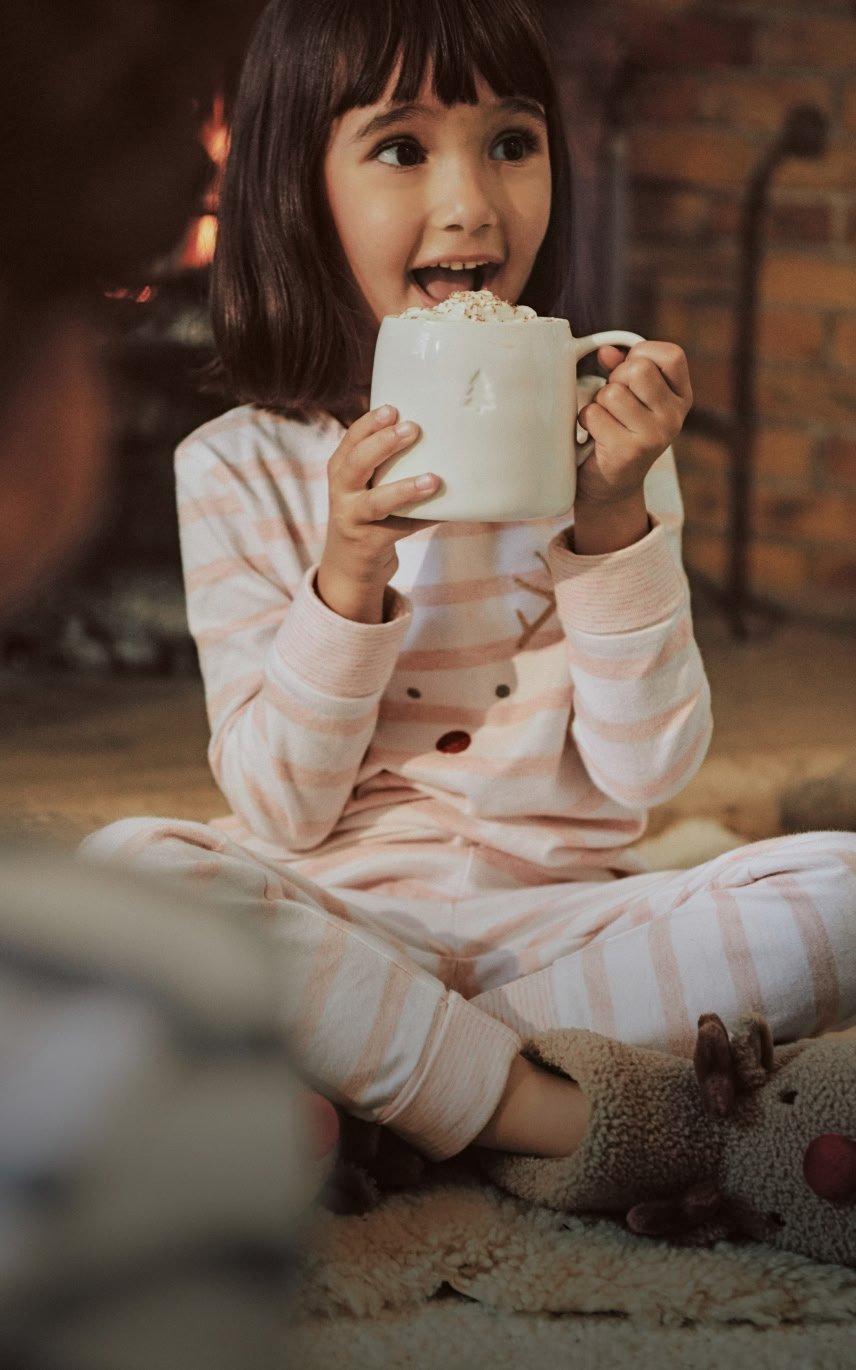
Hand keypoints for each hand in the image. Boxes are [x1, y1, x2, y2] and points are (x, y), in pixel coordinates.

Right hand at [321, 404, 440, 587]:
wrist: (350, 565)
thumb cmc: (369, 514)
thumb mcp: (367, 485)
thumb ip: (388, 464)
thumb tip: (444, 439)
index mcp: (340, 470)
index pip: (351, 440)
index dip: (369, 424)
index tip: (392, 409)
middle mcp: (341, 492)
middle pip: (356, 463)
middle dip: (383, 444)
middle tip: (412, 428)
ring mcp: (353, 519)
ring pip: (376, 502)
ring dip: (405, 489)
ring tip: (433, 479)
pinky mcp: (369, 543)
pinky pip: (399, 529)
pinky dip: (423, 518)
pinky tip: (444, 511)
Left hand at [576, 341, 692, 506]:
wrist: (612, 485)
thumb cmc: (620, 429)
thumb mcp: (630, 394)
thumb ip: (621, 367)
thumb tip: (605, 351)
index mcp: (681, 397)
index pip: (672, 355)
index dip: (644, 353)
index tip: (631, 369)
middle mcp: (674, 417)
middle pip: (639, 369)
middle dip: (616, 378)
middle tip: (614, 399)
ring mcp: (655, 436)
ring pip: (612, 393)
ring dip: (599, 402)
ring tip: (606, 419)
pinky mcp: (629, 451)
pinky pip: (594, 414)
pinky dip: (586, 420)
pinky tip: (595, 435)